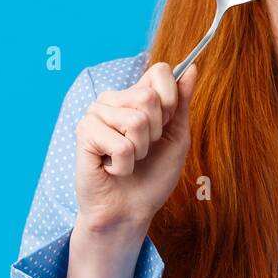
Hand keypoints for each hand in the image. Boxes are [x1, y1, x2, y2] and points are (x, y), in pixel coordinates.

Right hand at [74, 61, 197, 233]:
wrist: (131, 210)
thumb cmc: (153, 176)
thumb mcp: (176, 136)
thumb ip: (181, 103)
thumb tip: (193, 67)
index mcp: (136, 96)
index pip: (159, 71)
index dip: (171, 100)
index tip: (166, 124)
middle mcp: (113, 99)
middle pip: (149, 97)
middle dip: (156, 132)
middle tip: (143, 149)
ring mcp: (96, 114)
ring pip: (136, 121)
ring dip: (140, 151)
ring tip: (128, 159)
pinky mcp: (84, 133)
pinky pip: (120, 145)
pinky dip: (124, 165)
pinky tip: (112, 168)